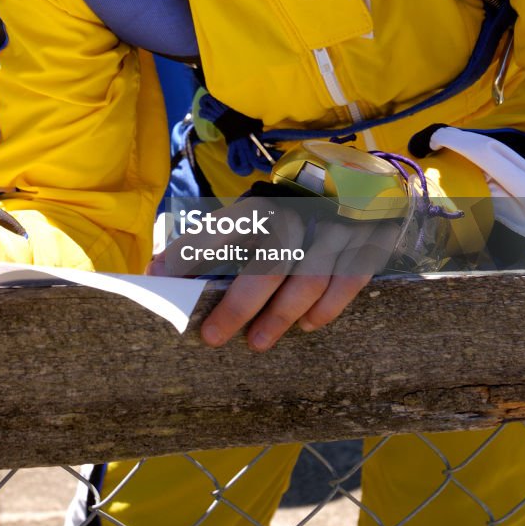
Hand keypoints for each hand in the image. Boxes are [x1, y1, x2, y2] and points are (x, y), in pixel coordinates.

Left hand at [147, 198, 399, 351]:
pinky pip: (347, 281)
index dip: (190, 254)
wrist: (355, 182)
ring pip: (308, 278)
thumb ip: (212, 242)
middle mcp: (298, 213)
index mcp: (262, 203)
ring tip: (257, 342)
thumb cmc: (288, 212)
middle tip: (213, 336)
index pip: (220, 228)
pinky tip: (307, 325)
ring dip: (281, 315)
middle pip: (268, 263)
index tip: (162, 282)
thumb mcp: (250, 215)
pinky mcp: (365, 242)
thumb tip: (159, 273)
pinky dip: (326, 308)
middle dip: (238, 304)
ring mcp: (335, 228)